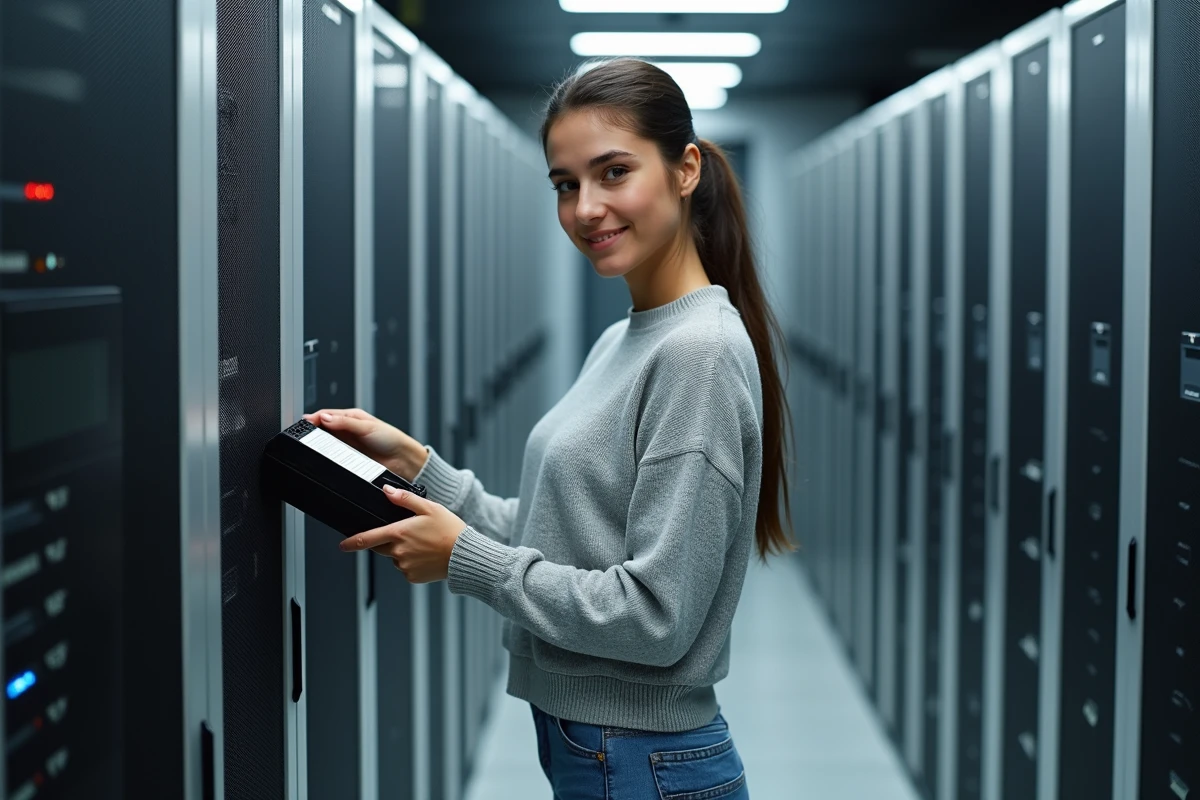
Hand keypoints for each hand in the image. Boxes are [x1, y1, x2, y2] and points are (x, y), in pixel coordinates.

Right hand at [302, 408, 427, 480]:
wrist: (402, 460)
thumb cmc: (391, 439)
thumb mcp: (367, 426)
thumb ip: (345, 423)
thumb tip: (325, 418)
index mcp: (352, 417)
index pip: (327, 414)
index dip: (314, 418)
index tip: (304, 423)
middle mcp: (348, 430)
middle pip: (324, 428)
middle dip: (313, 430)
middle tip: (303, 435)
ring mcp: (347, 445)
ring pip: (326, 442)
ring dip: (319, 444)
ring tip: (310, 445)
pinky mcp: (349, 458)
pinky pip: (333, 456)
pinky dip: (327, 456)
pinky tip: (322, 457)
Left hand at [339, 486, 467, 583]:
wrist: (464, 555)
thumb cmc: (449, 530)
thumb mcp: (429, 508)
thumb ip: (405, 499)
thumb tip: (387, 491)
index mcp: (399, 533)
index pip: (368, 538)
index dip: (352, 542)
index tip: (343, 545)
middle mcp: (398, 551)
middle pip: (381, 547)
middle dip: (388, 541)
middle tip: (409, 536)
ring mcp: (404, 565)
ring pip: (396, 558)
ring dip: (403, 552)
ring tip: (425, 545)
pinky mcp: (412, 577)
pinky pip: (406, 568)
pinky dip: (413, 563)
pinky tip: (427, 556)